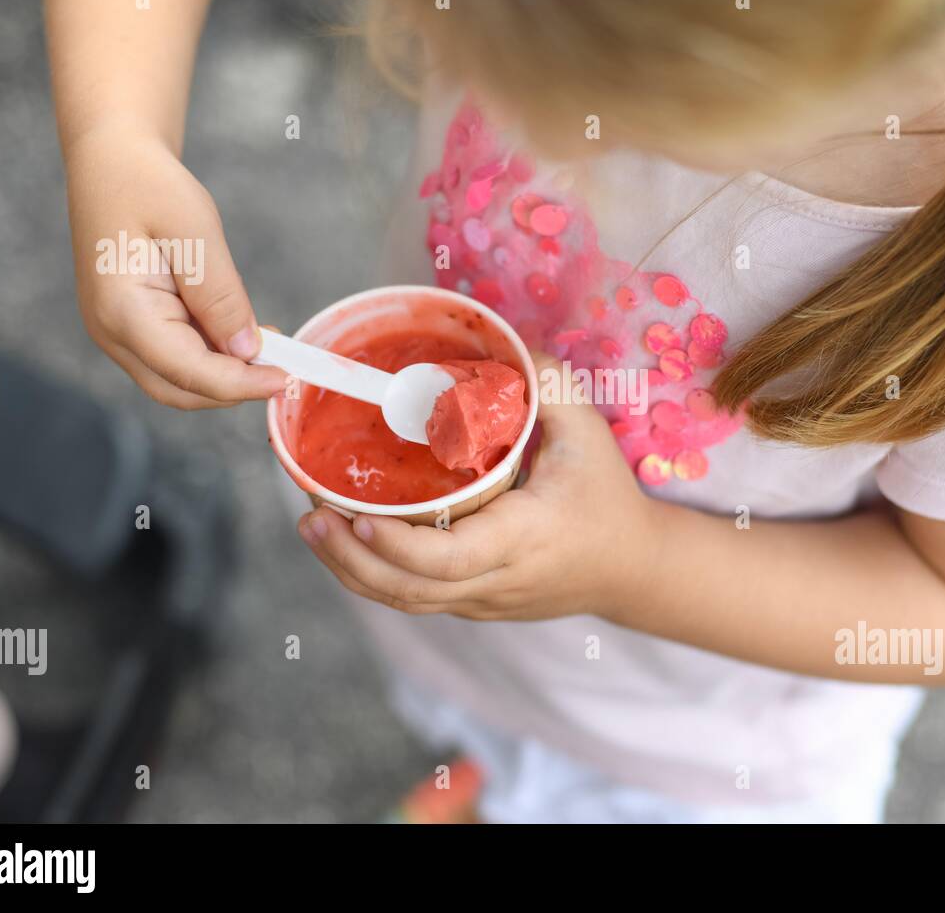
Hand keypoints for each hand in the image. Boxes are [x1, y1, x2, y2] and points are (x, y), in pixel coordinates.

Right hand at [63, 125, 285, 408]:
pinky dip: (214, 356)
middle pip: (181, 390)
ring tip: (270, 343)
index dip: (242, 384)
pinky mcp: (132, 325)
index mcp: (122, 312)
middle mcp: (112, 333)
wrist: (110, 158)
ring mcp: (118, 332)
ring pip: (179, 380)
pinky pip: (176, 357)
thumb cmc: (147, 183)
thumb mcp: (194, 230)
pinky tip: (243, 333)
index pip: (189, 372)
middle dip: (235, 387)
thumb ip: (220, 295)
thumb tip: (247, 350)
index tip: (288, 379)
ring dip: (227, 373)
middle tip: (285, 365)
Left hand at [298, 357, 661, 620]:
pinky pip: (419, 599)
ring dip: (353, 571)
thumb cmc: (609, 496)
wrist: (634, 569)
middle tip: (309, 517)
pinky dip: (378, 576)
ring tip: (314, 528)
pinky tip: (348, 544)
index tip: (353, 517)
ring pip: (407, 602)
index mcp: (524, 539)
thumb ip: (547, 384)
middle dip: (351, 560)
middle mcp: (498, 580)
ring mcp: (484, 601)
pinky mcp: (476, 605)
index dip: (395, 547)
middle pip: (411, 590)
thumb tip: (501, 338)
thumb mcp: (589, 433)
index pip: (448, 559)